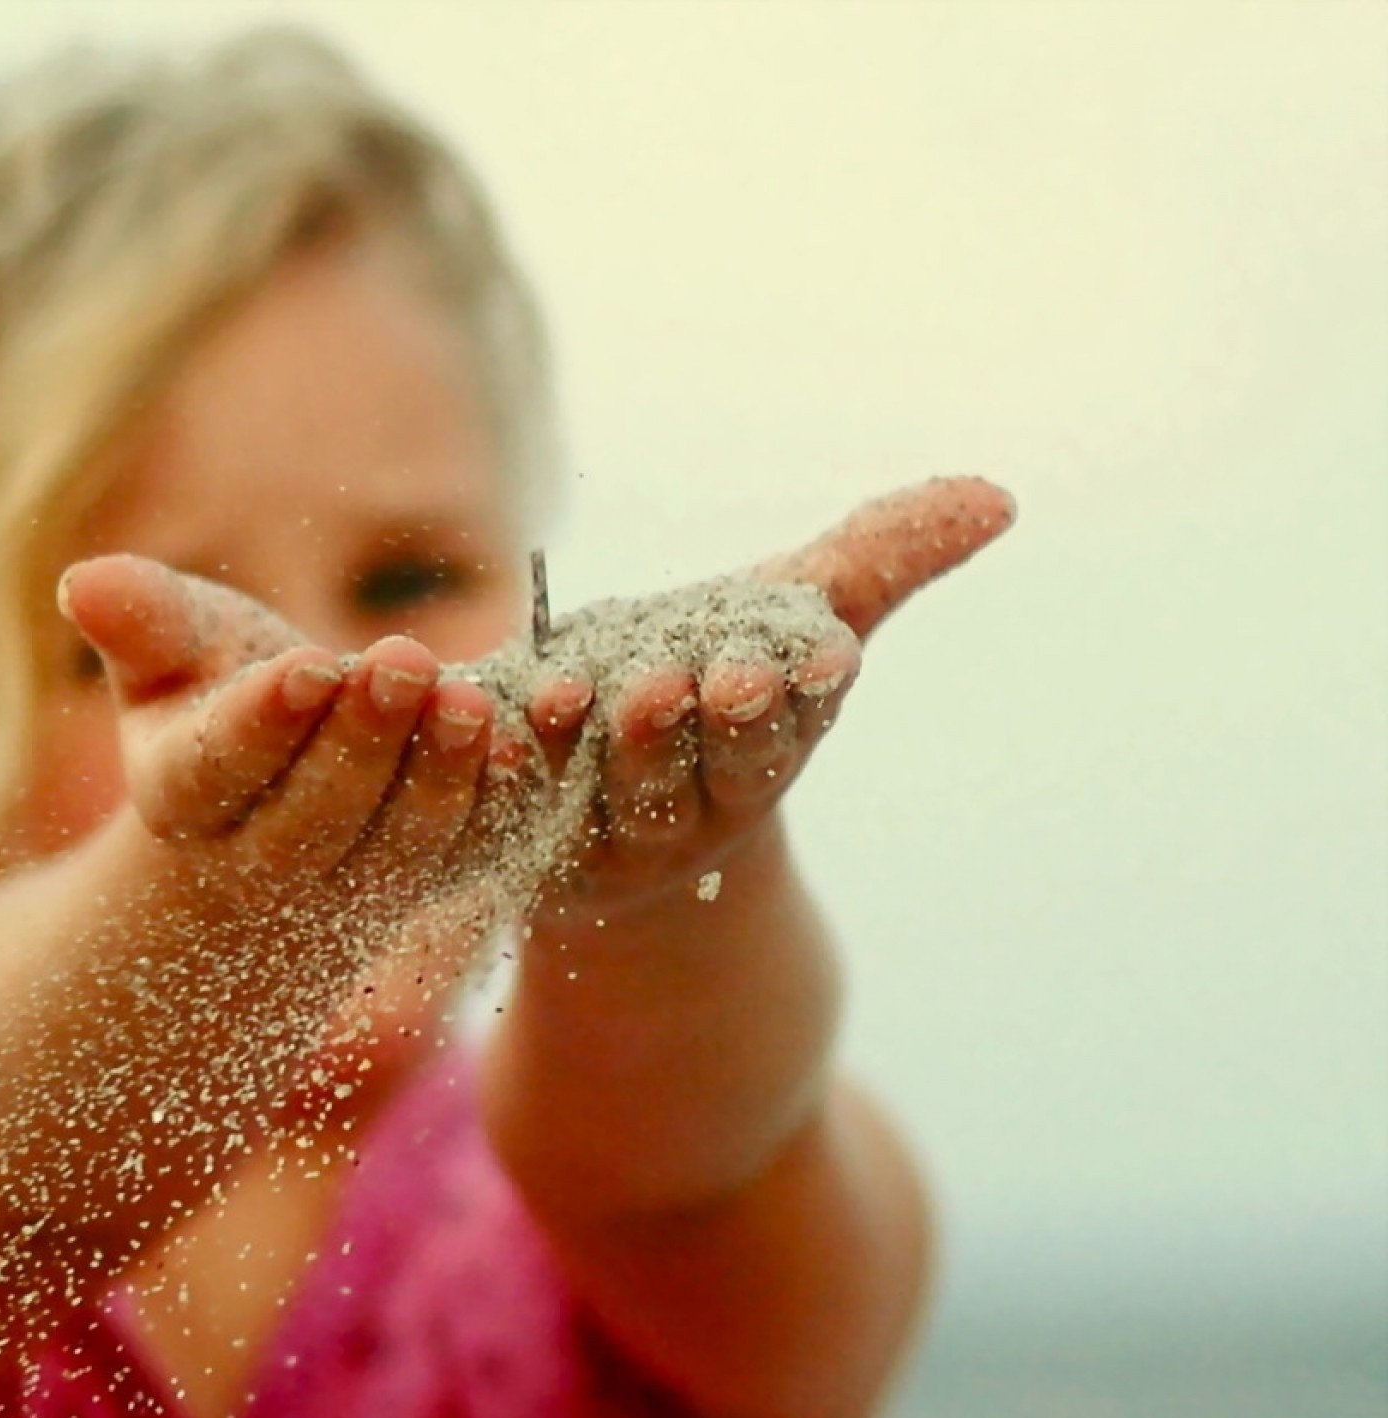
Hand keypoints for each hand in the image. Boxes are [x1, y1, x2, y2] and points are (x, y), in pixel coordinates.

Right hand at [55, 554, 508, 921]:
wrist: (274, 800)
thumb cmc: (212, 698)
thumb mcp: (173, 654)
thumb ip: (142, 620)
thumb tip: (80, 581)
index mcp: (184, 800)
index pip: (217, 771)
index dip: (262, 725)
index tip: (306, 668)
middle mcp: (261, 864)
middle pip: (311, 820)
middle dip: (361, 744)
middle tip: (403, 660)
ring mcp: (348, 889)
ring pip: (395, 851)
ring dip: (438, 779)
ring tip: (471, 701)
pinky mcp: (424, 888)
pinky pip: (467, 860)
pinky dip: (498, 809)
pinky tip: (524, 747)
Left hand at [521, 476, 1015, 915]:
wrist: (605, 794)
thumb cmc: (712, 675)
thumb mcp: (787, 609)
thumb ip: (881, 555)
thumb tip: (997, 497)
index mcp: (767, 748)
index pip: (794, 723)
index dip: (797, 692)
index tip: (805, 657)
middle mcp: (700, 804)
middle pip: (708, 766)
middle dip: (704, 724)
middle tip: (696, 678)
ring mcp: (617, 836)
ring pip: (615, 793)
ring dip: (603, 745)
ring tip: (583, 690)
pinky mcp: (531, 849)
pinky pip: (514, 808)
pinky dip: (503, 765)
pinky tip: (492, 721)